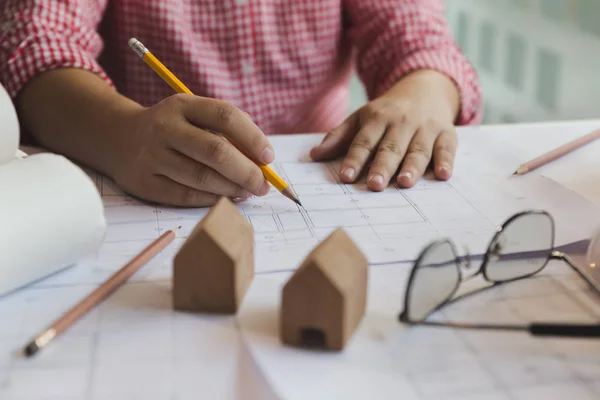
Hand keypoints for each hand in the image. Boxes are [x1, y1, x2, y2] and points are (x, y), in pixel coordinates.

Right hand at [111, 94, 273, 206]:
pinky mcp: (143, 182)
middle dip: (247, 171)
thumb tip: (262, 162)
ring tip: (248, 192)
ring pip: (202, 178)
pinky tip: (226, 198)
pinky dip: (212, 200)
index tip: (268, 157)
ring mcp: (151, 156)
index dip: (253, 137)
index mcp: (182, 105)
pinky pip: (185, 196)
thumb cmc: (172, 128)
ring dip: (232, 188)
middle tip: (263, 185)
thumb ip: (225, 131)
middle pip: (216, 151)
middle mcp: (164, 128)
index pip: (225, 116)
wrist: (117, 137)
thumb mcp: (193, 116)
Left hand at [310, 69, 460, 189]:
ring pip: (418, 150)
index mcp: (377, 119)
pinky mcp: (446, 134)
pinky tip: (444, 175)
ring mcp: (425, 128)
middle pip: (390, 147)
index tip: (346, 177)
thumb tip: (314, 155)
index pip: (363, 141)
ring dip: (412, 167)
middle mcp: (401, 123)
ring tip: (405, 183)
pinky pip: (447, 148)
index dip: (354, 159)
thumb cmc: (387, 113)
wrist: (425, 89)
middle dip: (382, 166)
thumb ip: (339, 137)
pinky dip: (446, 161)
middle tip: (374, 185)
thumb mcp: (361, 118)